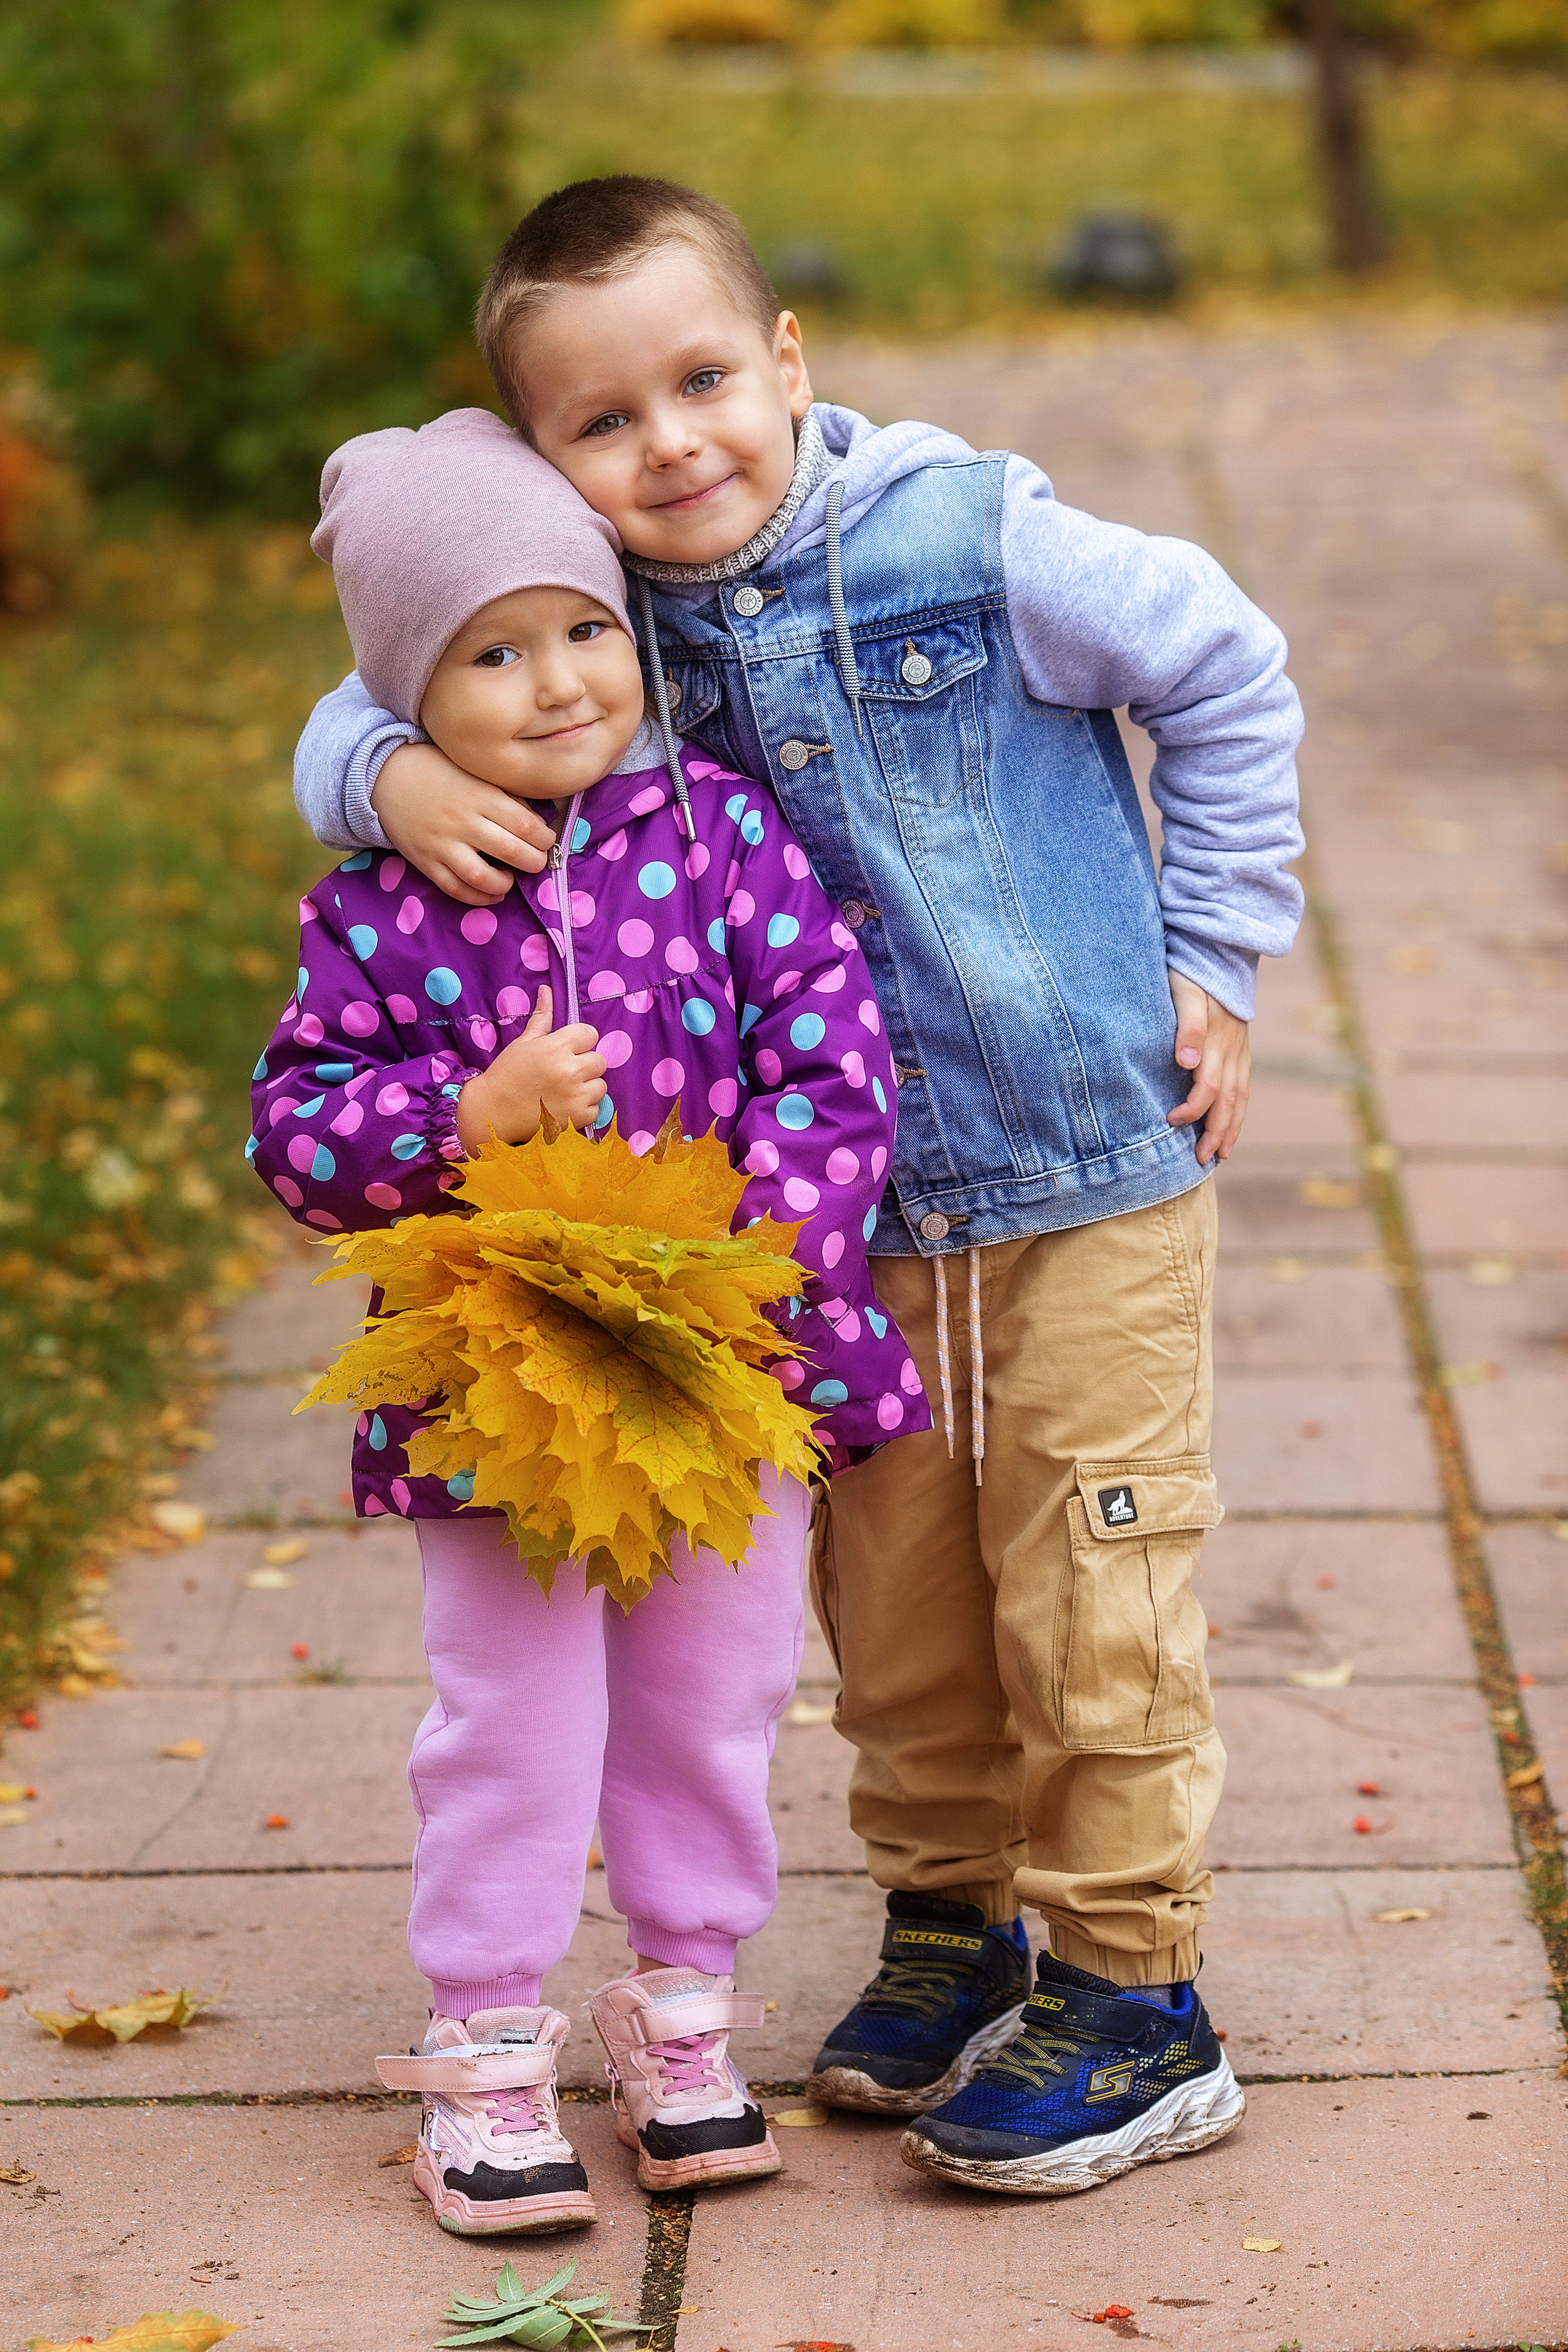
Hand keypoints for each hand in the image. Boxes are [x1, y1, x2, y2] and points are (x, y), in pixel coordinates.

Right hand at [372, 741, 553, 903]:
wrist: (386, 776)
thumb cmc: (437, 770)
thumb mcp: (474, 771)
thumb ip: (504, 793)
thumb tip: (535, 820)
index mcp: (480, 795)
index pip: (525, 824)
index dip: (544, 838)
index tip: (546, 839)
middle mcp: (463, 821)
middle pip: (511, 851)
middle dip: (533, 862)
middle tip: (536, 861)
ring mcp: (442, 844)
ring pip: (482, 876)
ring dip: (505, 883)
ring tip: (510, 877)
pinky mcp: (425, 861)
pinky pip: (455, 888)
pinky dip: (478, 898)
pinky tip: (492, 893)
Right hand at [453, 988, 606, 1150]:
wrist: (492, 1111)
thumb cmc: (507, 1073)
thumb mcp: (524, 1042)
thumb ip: (542, 1017)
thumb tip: (547, 990)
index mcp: (556, 1047)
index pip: (590, 1034)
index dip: (580, 1041)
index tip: (567, 1050)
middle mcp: (569, 1070)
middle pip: (599, 1060)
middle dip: (585, 1065)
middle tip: (565, 1072)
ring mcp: (575, 1096)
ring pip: (601, 1085)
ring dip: (588, 1087)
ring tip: (565, 1090)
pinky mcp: (578, 1118)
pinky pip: (596, 1108)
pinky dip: (584, 1109)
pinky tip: (565, 1106)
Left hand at [1165, 971, 1249, 1164]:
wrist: (1218, 949)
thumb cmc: (1192, 971)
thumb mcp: (1185, 991)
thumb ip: (1188, 1026)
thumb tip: (1187, 1062)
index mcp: (1217, 1039)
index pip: (1208, 1086)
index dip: (1192, 1109)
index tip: (1170, 1121)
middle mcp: (1232, 1049)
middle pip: (1228, 1100)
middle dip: (1216, 1132)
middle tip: (1201, 1160)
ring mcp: (1239, 1049)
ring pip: (1240, 1097)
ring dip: (1231, 1127)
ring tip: (1222, 1154)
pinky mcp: (1240, 1047)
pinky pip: (1243, 1086)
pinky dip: (1238, 1109)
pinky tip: (1230, 1124)